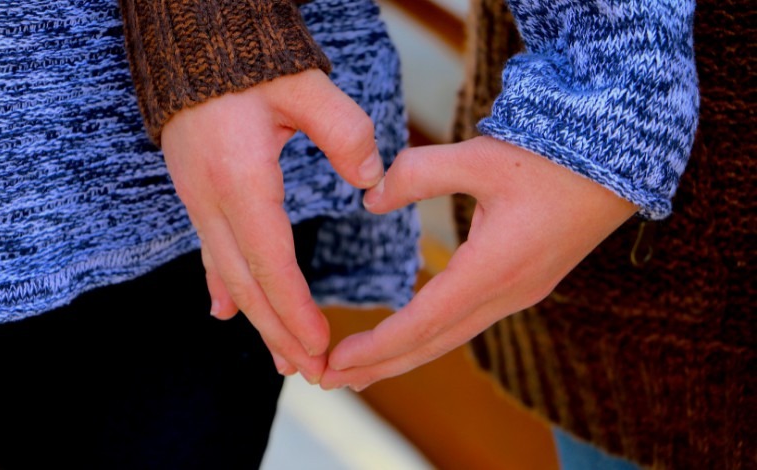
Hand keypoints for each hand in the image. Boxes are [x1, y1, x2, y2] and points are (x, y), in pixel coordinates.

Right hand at [161, 69, 383, 383]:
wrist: (193, 43)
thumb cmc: (252, 61)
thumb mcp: (306, 85)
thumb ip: (345, 131)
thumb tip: (371, 182)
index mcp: (241, 179)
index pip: (271, 261)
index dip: (295, 308)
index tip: (320, 346)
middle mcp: (212, 200)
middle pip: (248, 283)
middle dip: (279, 331)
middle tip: (312, 372)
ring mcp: (199, 201)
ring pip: (229, 276)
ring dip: (258, 320)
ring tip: (282, 360)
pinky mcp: (198, 195)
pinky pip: (212, 254)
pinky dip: (224, 289)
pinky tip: (225, 315)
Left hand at [320, 136, 636, 390]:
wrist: (616, 163)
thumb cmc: (550, 159)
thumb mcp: (480, 157)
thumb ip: (417, 174)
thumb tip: (369, 198)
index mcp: (494, 267)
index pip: (423, 321)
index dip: (376, 345)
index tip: (333, 362)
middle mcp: (507, 292)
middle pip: (433, 344)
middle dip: (380, 366)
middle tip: (329, 382)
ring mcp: (518, 293)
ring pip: (450, 338)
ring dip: (403, 357)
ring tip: (360, 373)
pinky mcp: (523, 285)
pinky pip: (468, 323)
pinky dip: (431, 338)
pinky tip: (412, 338)